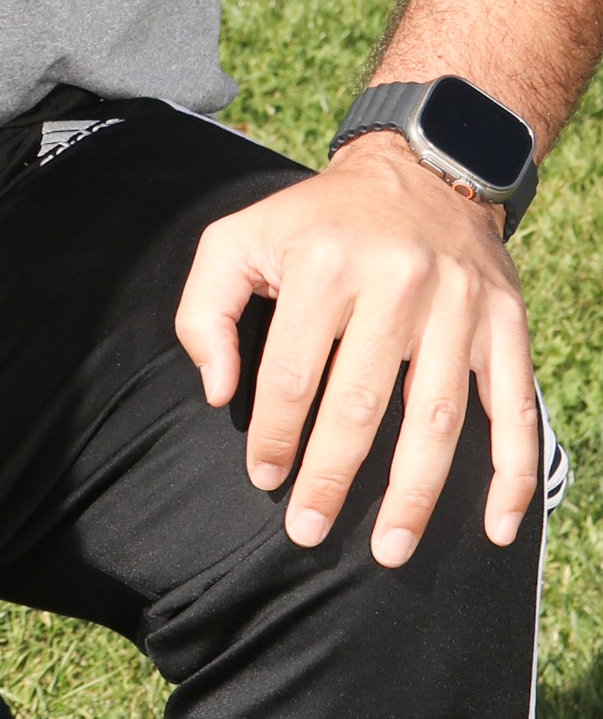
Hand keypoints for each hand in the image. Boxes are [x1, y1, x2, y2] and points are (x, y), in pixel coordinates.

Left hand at [175, 135, 536, 564]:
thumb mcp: (240, 237)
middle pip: (360, 404)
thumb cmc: (317, 220)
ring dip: (414, 495)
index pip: (292, 372)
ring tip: (388, 549)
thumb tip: (217, 391)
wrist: (421, 169)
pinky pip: (513, 408)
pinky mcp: (505, 321)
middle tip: (309, 530)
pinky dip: (511, 474)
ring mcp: (457, 304)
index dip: (274, 434)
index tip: (264, 477)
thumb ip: (204, 309)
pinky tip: (495, 527)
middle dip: (332, 478)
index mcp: (324, 262)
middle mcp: (395, 281)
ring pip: (435, 419)